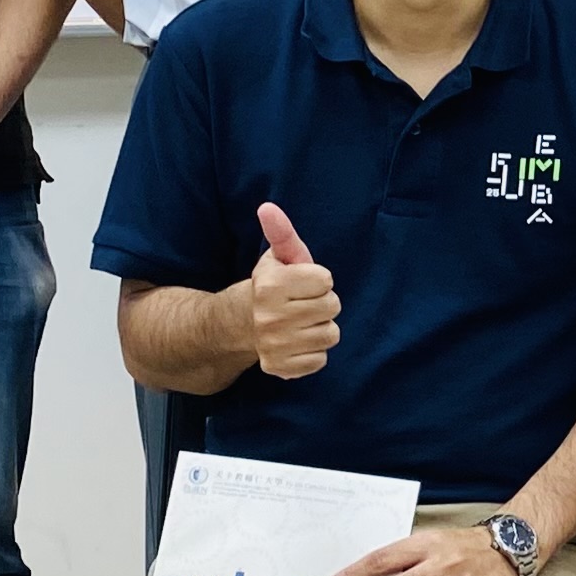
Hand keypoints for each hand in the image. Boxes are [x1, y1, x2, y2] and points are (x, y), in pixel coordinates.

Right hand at [244, 202, 339, 378]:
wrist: (243, 324)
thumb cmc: (273, 285)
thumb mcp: (278, 257)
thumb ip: (280, 232)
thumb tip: (267, 207)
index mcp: (270, 286)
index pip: (326, 280)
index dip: (318, 280)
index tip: (301, 283)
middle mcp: (269, 317)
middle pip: (332, 306)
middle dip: (323, 302)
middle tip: (302, 303)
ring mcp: (273, 345)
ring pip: (331, 334)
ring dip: (320, 327)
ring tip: (300, 322)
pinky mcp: (280, 368)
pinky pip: (321, 360)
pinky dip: (313, 352)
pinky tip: (297, 342)